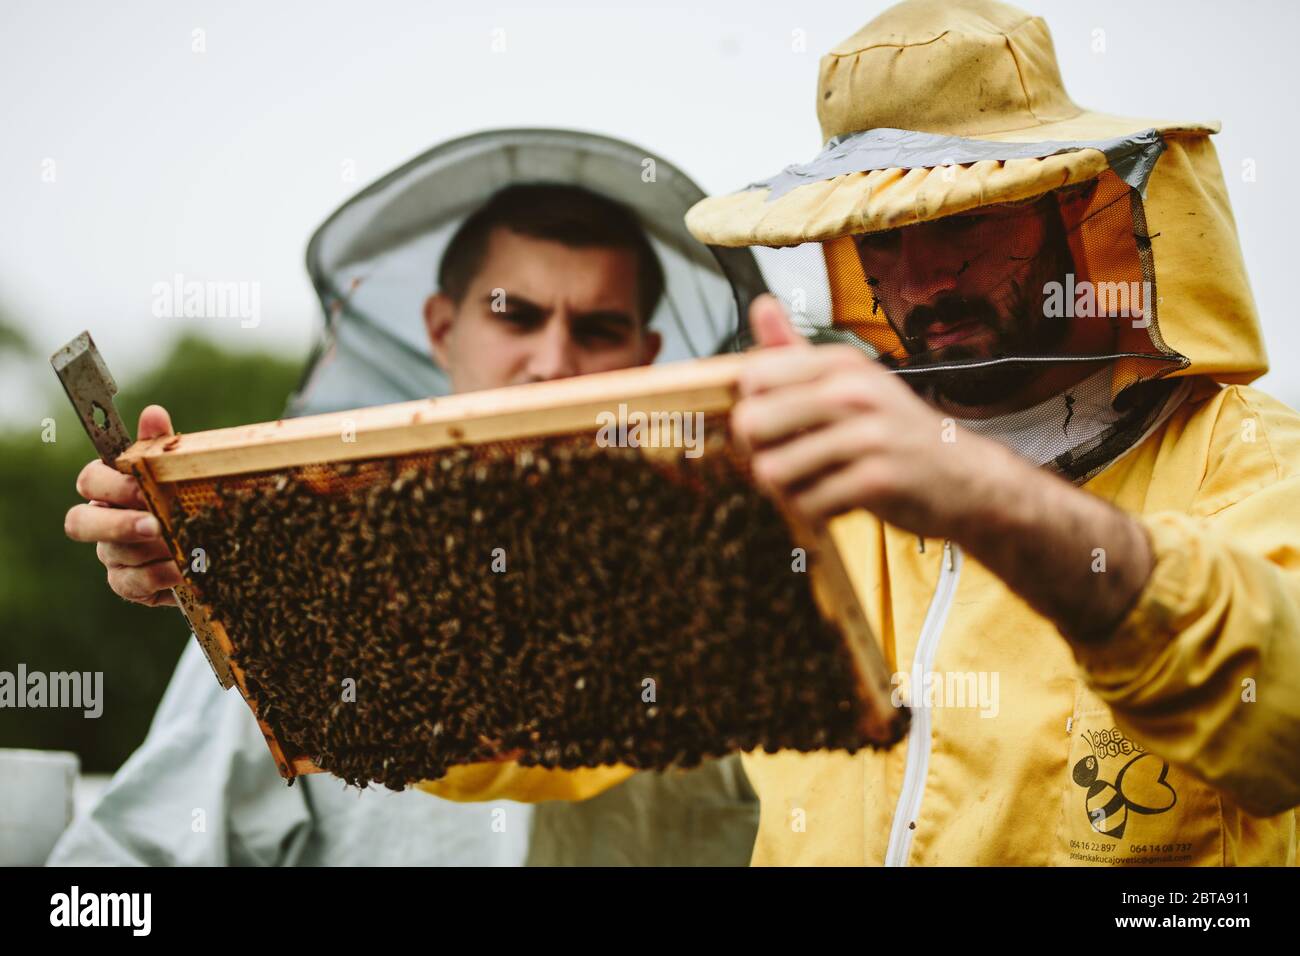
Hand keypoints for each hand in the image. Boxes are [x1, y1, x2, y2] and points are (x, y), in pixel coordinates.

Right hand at [64, 405, 182, 606]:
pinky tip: (180, 571)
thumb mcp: (178, 471)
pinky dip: (157, 576)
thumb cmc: (186, 498)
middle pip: (79, 523)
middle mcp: (102, 520)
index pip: (90, 480)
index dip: (112, 485)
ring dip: (151, 550)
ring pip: (114, 553)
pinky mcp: (127, 583)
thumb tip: (153, 413)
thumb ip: (161, 445)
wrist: (213, 544)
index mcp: (111, 488)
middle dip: (117, 524)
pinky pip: (129, 583)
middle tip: (154, 525)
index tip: (142, 487)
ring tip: (183, 546)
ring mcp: (112, 554)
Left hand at [731, 295, 1024, 537]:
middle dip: (758, 452)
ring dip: (785, 489)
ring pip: (773, 469)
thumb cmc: (896, 431)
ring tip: (813, 484)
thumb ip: (797, 353)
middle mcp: (853, 392)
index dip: (749, 408)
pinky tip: (835, 501)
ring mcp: (866, 436)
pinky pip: (807, 503)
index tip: (773, 426)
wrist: (964, 477)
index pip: (752, 376)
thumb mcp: (851, 382)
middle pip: (751, 423)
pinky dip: (813, 511)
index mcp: (841, 364)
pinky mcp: (877, 480)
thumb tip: (759, 306)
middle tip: (786, 462)